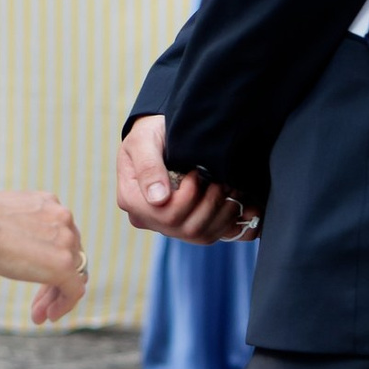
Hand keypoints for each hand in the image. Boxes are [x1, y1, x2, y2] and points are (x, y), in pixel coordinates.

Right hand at [0, 184, 87, 321]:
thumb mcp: (4, 218)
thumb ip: (18, 228)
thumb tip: (8, 241)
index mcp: (49, 203)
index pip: (59, 236)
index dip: (47, 258)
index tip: (31, 271)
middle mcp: (63, 219)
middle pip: (68, 256)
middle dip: (53, 280)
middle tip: (37, 302)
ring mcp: (66, 241)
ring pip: (72, 274)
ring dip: (55, 296)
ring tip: (39, 315)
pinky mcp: (64, 265)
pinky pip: (74, 290)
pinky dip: (65, 304)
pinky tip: (49, 316)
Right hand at [116, 116, 260, 243]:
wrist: (161, 134)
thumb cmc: (149, 134)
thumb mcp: (143, 141)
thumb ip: (148, 167)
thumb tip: (158, 199)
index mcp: (131, 199)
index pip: (165, 214)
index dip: (188, 197)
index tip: (196, 172)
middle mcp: (148, 218)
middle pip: (186, 227)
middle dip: (210, 202)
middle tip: (221, 179)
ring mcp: (167, 226)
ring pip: (200, 235)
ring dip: (222, 212)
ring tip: (230, 187)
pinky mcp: (186, 226)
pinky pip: (211, 235)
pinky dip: (229, 222)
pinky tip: (237, 203)